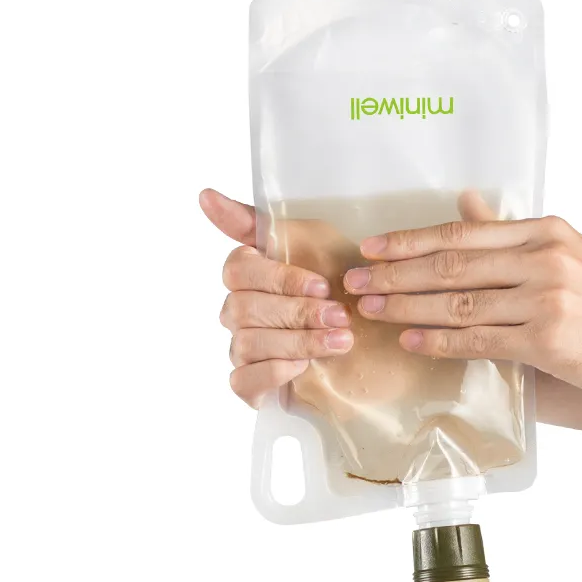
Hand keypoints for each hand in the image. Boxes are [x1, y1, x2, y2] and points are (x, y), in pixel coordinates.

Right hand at [200, 188, 354, 406]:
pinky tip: (304, 367)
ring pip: (247, 343)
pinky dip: (274, 372)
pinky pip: (243, 381)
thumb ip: (258, 223)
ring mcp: (242, 350)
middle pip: (242, 307)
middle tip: (340, 316)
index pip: (237, 269)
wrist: (377, 350)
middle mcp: (239, 312)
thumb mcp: (315, 245)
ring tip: (340, 341)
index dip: (280, 278)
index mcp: (249, 276)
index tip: (322, 285)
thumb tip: (204, 195)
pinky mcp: (252, 386)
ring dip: (298, 341)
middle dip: (297, 312)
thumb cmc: (344, 293)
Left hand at [344, 199, 581, 401]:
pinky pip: (480, 340)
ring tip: (370, 312)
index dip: (410, 241)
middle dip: (395, 274)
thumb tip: (468, 203)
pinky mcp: (548, 340)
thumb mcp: (571, 251)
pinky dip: (441, 340)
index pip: (462, 232)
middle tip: (354, 284)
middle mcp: (542, 258)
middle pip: (452, 263)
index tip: (371, 248)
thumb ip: (515, 233)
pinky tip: (412, 339)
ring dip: (407, 307)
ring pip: (460, 302)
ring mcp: (545, 299)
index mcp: (544, 231)